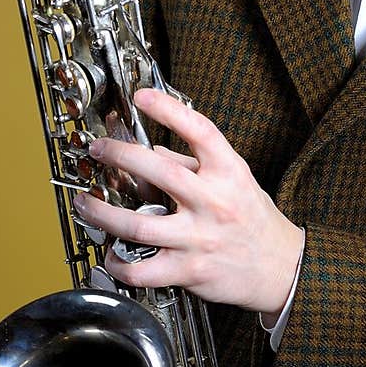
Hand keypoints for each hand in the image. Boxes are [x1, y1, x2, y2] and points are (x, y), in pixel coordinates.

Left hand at [73, 88, 302, 318]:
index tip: (143, 96)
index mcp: (228, 173)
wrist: (280, 267)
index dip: (169, 110)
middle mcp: (214, 202)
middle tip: (100, 149)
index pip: (199, 132)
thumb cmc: (253, 220)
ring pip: (138, 225)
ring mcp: (199, 238)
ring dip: (102, 213)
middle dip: (119, 155)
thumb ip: (194, 164)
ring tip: (85, 203)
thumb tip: (154, 152)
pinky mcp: (189, 270)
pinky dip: (119, 262)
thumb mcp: (235, 180)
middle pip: (159, 172)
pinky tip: (110, 252)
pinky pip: (143, 269)